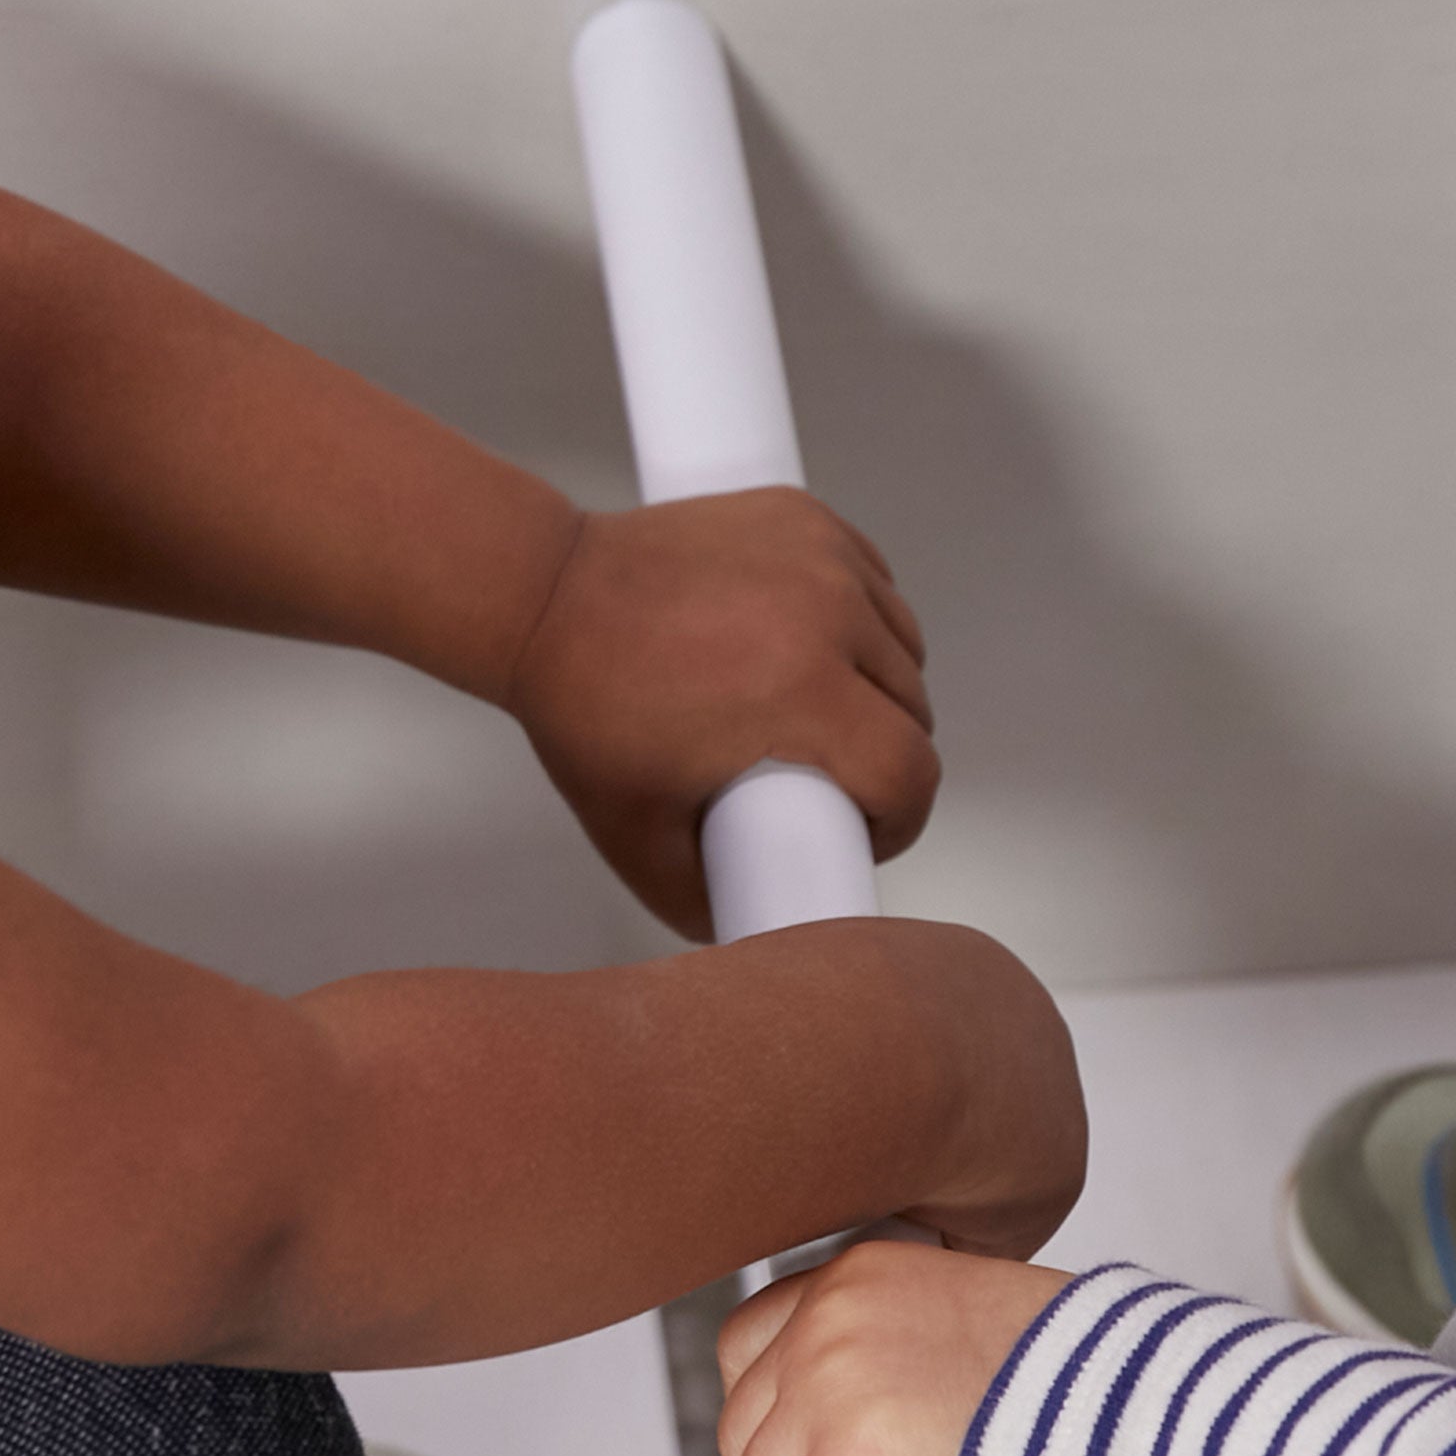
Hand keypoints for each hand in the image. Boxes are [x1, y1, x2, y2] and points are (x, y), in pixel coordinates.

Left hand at [502, 489, 935, 934]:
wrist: (541, 597)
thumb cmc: (583, 711)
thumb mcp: (637, 836)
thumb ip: (702, 904)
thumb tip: (766, 940)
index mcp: (800, 694)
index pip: (912, 774)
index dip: (899, 822)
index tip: (864, 828)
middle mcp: (826, 615)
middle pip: (914, 711)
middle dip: (883, 755)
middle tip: (823, 774)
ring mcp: (818, 555)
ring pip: (903, 645)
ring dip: (879, 685)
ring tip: (815, 710)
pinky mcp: (804, 515)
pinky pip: (873, 582)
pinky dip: (858, 617)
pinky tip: (810, 644)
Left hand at [715, 1234, 1074, 1455]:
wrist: (1139, 1424)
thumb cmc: (1081, 1389)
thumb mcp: (974, 1322)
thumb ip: (908, 1346)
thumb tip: (870, 1414)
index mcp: (861, 1278)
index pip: (751, 1343)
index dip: (774, 1414)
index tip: (805, 1453)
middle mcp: (832, 1323)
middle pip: (747, 1427)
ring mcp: (833, 1394)